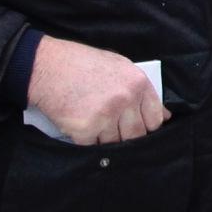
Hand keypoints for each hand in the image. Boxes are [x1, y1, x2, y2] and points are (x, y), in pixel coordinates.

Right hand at [28, 38, 167, 144]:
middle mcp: (126, 100)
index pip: (155, 119)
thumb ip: (142, 92)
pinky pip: (92, 146)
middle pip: (137, 135)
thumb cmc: (83, 65)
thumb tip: (164, 115)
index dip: (147, 127)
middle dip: (127, 137)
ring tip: (94, 125)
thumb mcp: (120, 67)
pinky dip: (86, 141)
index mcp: (138, 84)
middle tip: (115, 131)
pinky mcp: (86, 128)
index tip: (139, 129)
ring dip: (105, 139)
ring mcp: (106, 115)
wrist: (48, 67)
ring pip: (114, 143)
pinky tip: (80, 128)